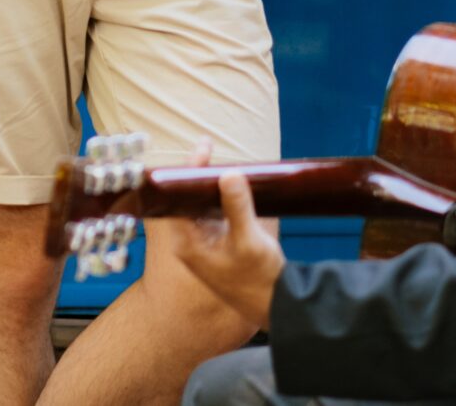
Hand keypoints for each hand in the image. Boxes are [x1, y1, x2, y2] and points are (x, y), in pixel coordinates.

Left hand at [161, 144, 283, 330]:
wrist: (277, 306)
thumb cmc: (258, 280)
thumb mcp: (249, 241)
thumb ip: (238, 207)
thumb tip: (229, 174)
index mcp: (188, 243)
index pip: (178, 198)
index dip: (188, 172)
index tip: (203, 150)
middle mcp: (191, 242)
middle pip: (187, 199)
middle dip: (198, 174)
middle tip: (209, 148)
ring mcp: (205, 243)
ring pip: (201, 205)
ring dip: (211, 185)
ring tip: (219, 160)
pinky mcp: (220, 244)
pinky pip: (214, 213)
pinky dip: (221, 198)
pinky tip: (232, 185)